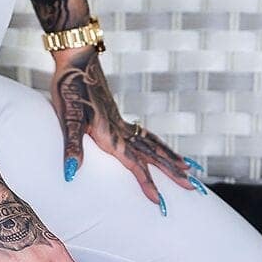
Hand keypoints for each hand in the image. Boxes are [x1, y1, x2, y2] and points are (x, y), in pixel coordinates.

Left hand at [49, 45, 204, 207]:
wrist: (77, 57)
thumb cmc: (70, 87)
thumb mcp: (67, 117)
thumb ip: (72, 146)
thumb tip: (70, 173)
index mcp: (110, 134)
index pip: (134, 164)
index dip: (147, 184)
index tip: (161, 203)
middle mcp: (120, 129)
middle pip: (153, 155)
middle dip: (173, 173)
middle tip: (194, 188)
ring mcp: (120, 120)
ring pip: (151, 143)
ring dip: (170, 157)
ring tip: (188, 167)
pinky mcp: (115, 114)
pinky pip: (142, 134)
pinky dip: (155, 143)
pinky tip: (155, 145)